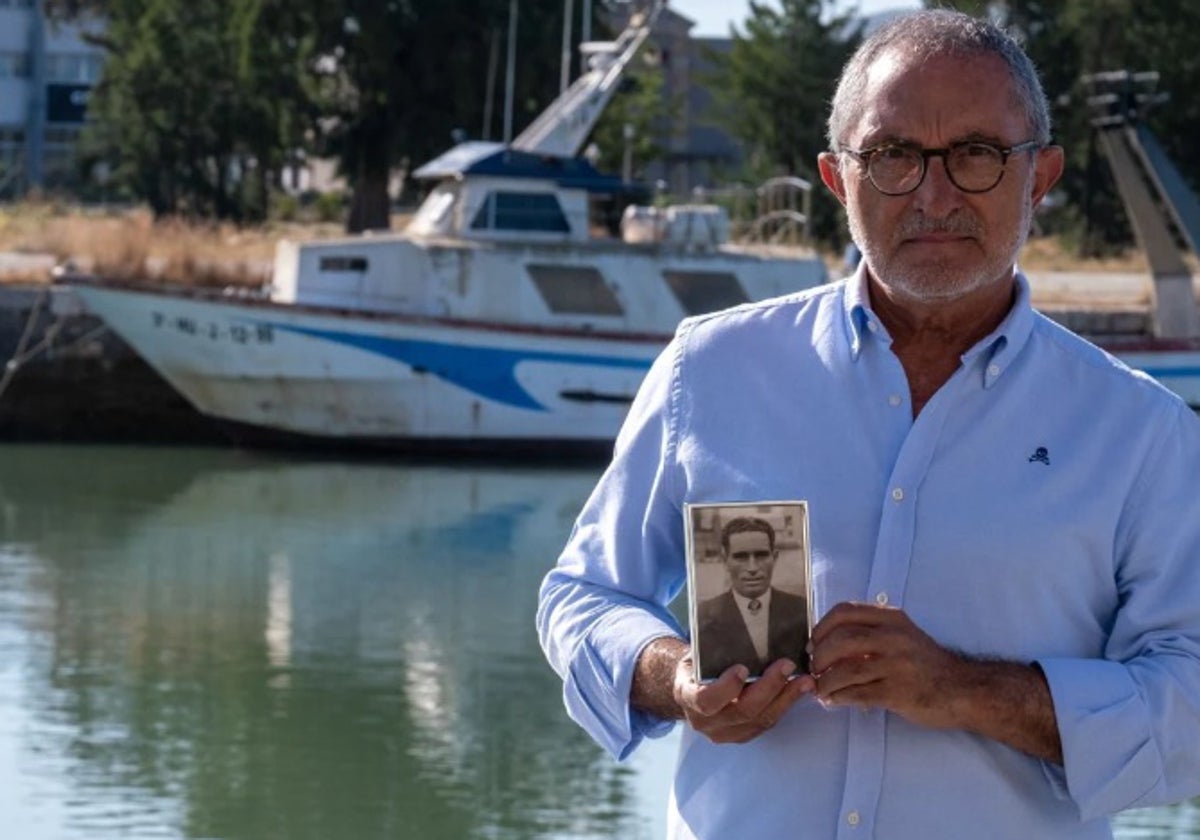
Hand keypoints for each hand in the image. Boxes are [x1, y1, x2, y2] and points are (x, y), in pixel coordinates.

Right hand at [673, 656, 814, 743]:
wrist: (690, 690)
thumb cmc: (695, 667)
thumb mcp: (695, 655)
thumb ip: (712, 651)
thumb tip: (742, 627)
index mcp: (688, 697)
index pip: (706, 700)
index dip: (726, 688)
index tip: (742, 668)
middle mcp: (705, 721)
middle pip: (742, 711)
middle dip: (769, 687)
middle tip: (787, 666)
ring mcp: (724, 733)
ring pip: (760, 720)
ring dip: (786, 698)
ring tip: (805, 680)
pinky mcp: (742, 735)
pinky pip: (767, 723)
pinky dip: (785, 705)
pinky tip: (799, 689)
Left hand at [810, 602, 966, 729]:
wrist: (963, 689)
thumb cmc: (926, 663)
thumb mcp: (902, 635)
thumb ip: (871, 631)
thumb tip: (828, 642)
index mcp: (891, 619)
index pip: (844, 612)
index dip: (821, 627)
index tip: (813, 643)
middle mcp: (893, 637)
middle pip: (840, 640)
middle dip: (820, 656)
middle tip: (815, 669)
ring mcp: (896, 665)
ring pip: (845, 669)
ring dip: (826, 681)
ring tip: (820, 689)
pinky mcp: (898, 692)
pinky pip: (857, 693)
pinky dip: (839, 697)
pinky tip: (833, 700)